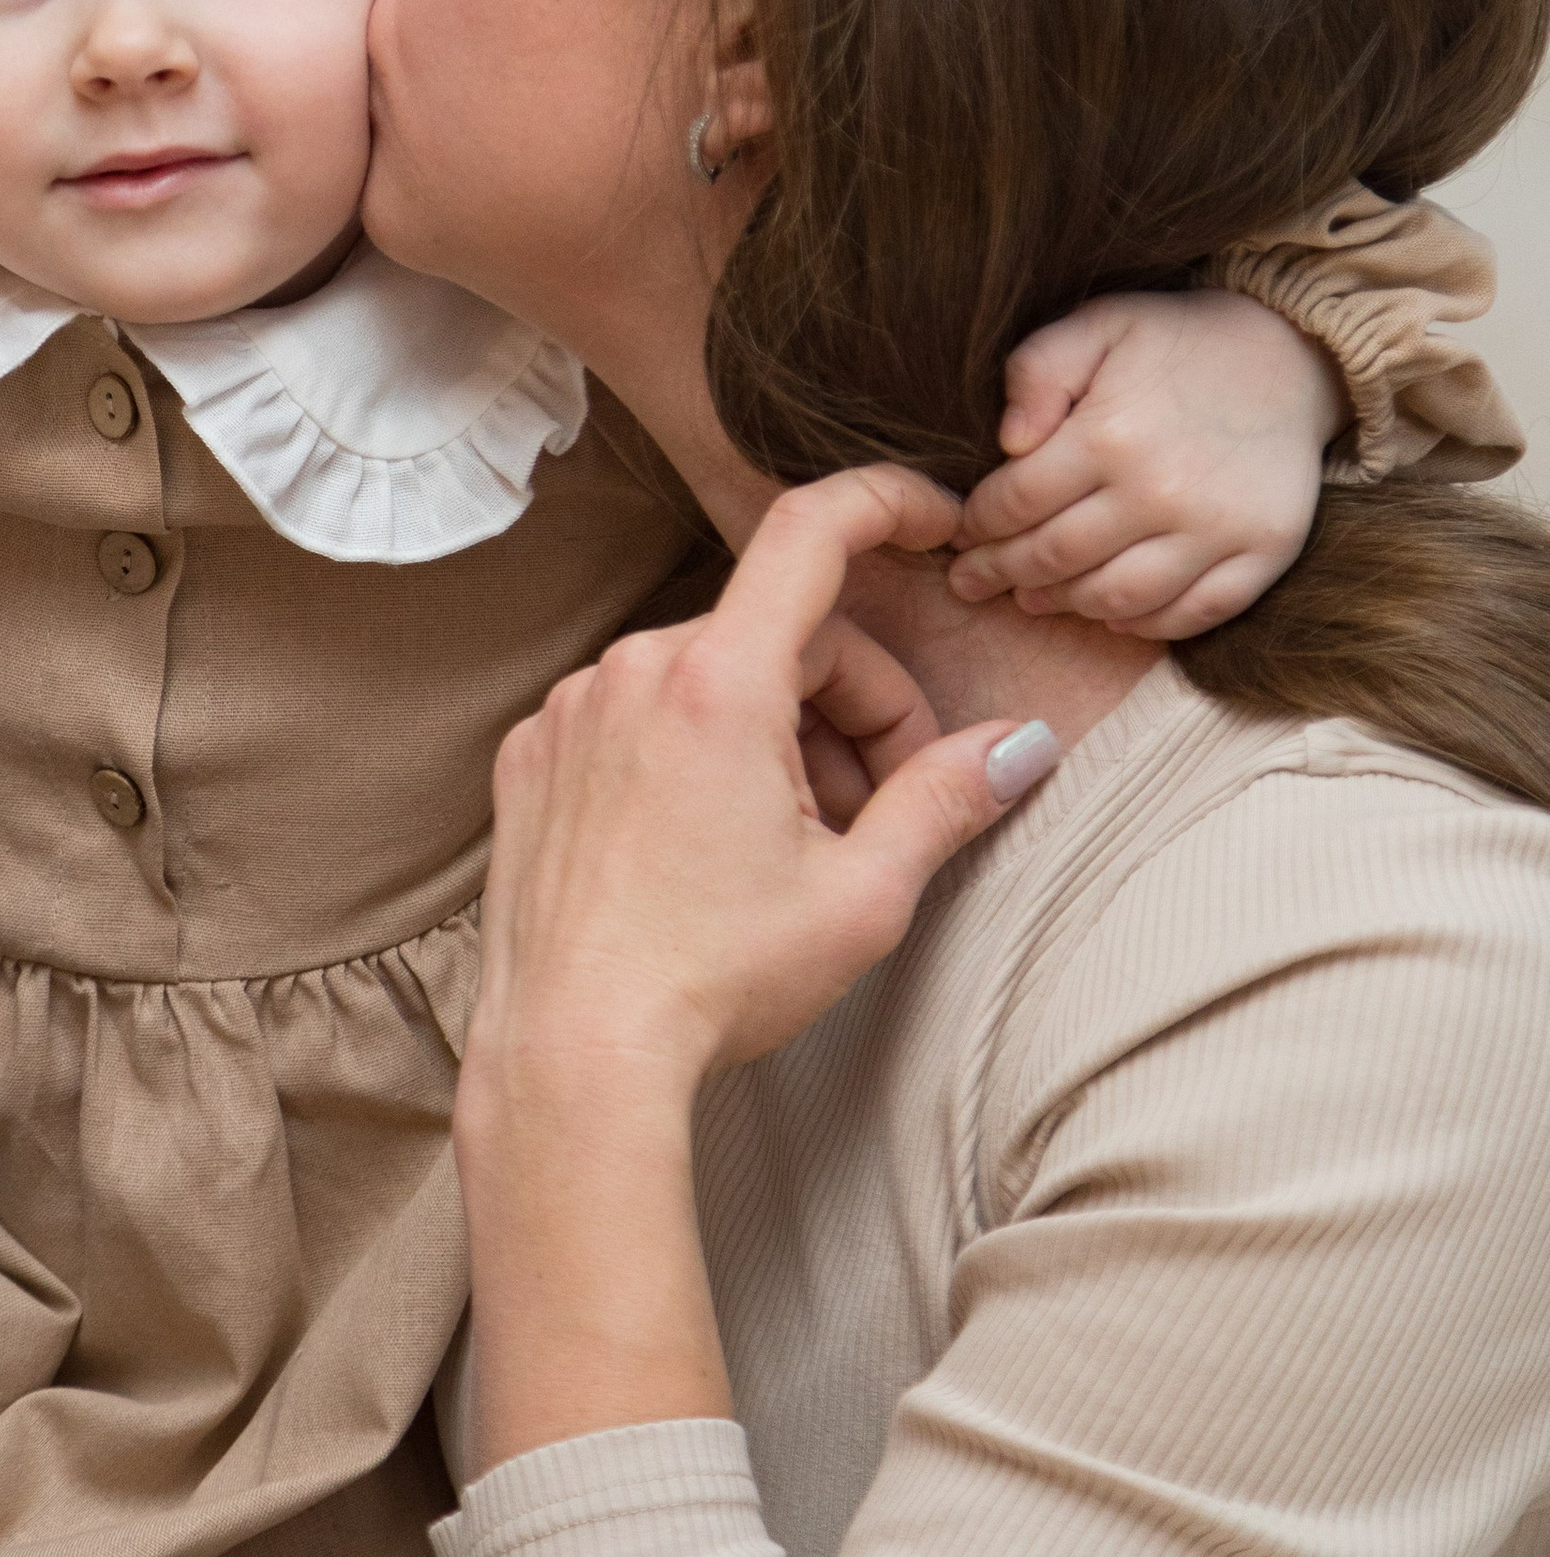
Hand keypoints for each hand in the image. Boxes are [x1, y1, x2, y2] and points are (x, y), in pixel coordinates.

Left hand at [469, 467, 1047, 1106]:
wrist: (572, 1054)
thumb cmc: (715, 980)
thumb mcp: (862, 895)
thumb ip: (946, 798)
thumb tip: (1023, 745)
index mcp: (717, 683)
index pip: (811, 532)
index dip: (885, 502)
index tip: (935, 518)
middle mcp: (631, 671)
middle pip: (780, 637)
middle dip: (853, 706)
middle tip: (884, 809)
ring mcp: (571, 710)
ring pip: (708, 676)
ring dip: (773, 735)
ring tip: (797, 844)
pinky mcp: (533, 754)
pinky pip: (635, 714)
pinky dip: (692, 753)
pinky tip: (712, 844)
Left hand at [949, 290, 1345, 639]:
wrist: (1292, 355)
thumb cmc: (1177, 341)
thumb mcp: (1099, 324)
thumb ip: (1040, 370)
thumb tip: (1008, 442)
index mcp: (1111, 435)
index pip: (1018, 503)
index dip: (979, 526)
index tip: (959, 535)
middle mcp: (1162, 492)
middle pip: (1057, 557)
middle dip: (1002, 573)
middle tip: (971, 581)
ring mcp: (1218, 530)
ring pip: (1118, 597)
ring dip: (1065, 605)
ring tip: (1032, 599)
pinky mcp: (1265, 553)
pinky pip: (1193, 613)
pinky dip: (1145, 624)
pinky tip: (1111, 613)